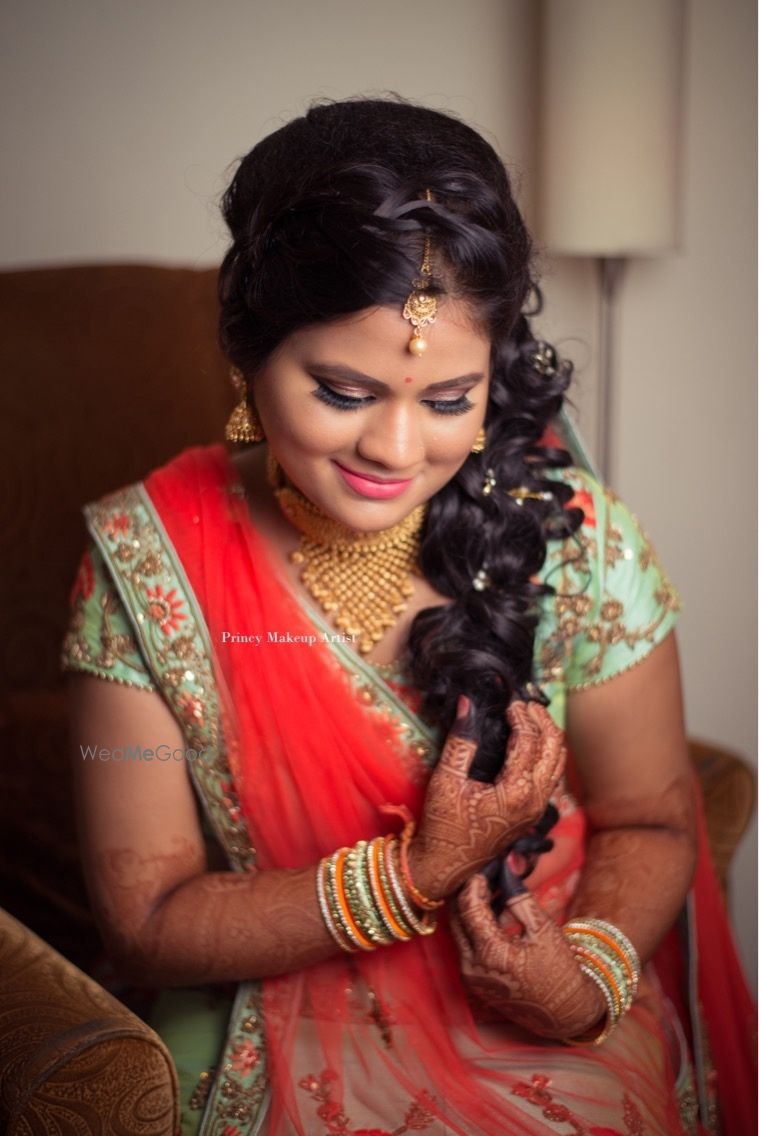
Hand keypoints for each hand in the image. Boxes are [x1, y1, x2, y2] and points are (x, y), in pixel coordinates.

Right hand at [407, 699, 565, 900]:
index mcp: (516, 792)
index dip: (520, 715)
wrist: (447, 867)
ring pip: (557, 762)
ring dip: (548, 736)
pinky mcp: (532, 813)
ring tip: (531, 716)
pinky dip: (546, 753)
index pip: (528, 740)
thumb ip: (461, 741)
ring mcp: (536, 808)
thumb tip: (468, 704)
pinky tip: (530, 742)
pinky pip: (551, 776)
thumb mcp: (446, 781)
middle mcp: (534, 800)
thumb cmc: (444, 826)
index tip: (509, 700)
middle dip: (542, 720)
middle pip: (554, 747)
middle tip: (525, 703)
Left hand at [451, 874, 605, 1039]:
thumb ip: (519, 896)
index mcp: (491, 954)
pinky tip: (500, 916)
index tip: (487, 866)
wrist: (564, 1014)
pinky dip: (479, 929)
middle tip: (489, 874)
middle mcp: (473, 967)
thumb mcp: (543, 929)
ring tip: (499, 892)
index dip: (475, 882)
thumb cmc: (559, 971)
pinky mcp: (473, 981)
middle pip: (457, 917)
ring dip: (475, 910)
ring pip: (460, 931)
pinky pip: (468, 946)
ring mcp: (470, 976)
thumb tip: (507, 865)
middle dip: (471, 893)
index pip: (469, 907)